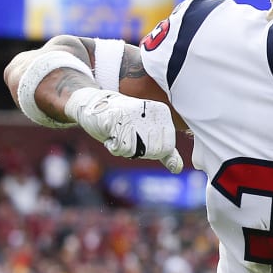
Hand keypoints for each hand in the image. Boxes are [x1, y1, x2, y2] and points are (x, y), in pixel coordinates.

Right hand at [64, 87, 182, 172]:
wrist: (94, 104)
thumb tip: (177, 169)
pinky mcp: (115, 117)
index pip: (166, 149)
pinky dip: (112, 146)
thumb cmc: (124, 122)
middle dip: (136, 150)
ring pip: (135, 151)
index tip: (139, 136)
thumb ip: (164, 151)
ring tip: (117, 132)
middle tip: (126, 134)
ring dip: (123, 148)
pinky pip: (120, 147)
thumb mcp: (148, 135)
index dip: (149, 150)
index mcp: (162, 113)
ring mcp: (133, 113)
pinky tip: (109, 132)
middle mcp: (150, 111)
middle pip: (151, 151)